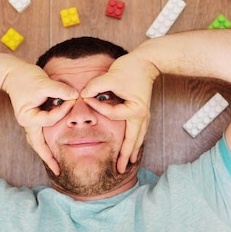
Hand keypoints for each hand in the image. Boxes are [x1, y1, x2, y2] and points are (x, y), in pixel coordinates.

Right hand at [2, 61, 77, 174]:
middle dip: (48, 158)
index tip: (73, 99)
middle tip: (59, 171)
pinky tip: (54, 147)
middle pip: (38, 145)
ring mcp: (29, 121)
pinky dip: (46, 141)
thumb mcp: (43, 83)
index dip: (63, 110)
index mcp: (28, 118)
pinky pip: (40, 134)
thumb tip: (75, 96)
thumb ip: (60, 90)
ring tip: (56, 165)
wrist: (12, 72)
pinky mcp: (33, 117)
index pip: (50, 119)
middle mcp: (27, 123)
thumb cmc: (25, 78)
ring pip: (38, 141)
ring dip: (46, 152)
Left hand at [80, 53, 158, 172]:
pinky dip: (136, 140)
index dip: (99, 108)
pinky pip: (140, 130)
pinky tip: (134, 145)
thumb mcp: (110, 76)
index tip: (87, 98)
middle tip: (120, 170)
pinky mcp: (142, 110)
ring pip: (139, 137)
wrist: (147, 61)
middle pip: (133, 140)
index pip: (113, 115)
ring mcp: (144, 114)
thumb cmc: (131, 68)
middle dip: (126, 156)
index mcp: (135, 110)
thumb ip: (95, 86)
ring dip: (133, 150)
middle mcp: (142, 115)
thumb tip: (83, 94)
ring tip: (129, 162)